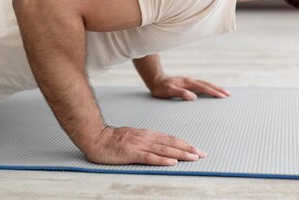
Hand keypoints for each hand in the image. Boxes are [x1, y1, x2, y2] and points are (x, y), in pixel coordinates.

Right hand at [85, 126, 205, 165]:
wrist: (97, 138)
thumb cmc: (114, 139)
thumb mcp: (134, 137)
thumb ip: (147, 141)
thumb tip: (160, 146)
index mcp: (148, 134)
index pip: (170, 139)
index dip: (184, 144)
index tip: (196, 149)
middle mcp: (147, 138)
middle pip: (171, 143)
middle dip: (188, 149)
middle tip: (202, 154)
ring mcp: (140, 145)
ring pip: (164, 150)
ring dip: (180, 154)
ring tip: (193, 157)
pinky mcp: (132, 153)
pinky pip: (150, 157)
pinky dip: (162, 160)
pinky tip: (172, 162)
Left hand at [149, 75, 230, 100]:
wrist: (155, 80)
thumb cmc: (161, 88)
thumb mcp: (169, 91)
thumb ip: (181, 93)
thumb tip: (194, 97)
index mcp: (188, 83)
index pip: (204, 88)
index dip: (213, 92)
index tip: (222, 96)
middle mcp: (191, 81)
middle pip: (208, 84)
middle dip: (219, 89)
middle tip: (229, 95)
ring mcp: (190, 82)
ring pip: (206, 84)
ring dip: (215, 88)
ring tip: (224, 92)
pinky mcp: (189, 84)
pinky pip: (202, 85)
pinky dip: (209, 87)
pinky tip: (212, 91)